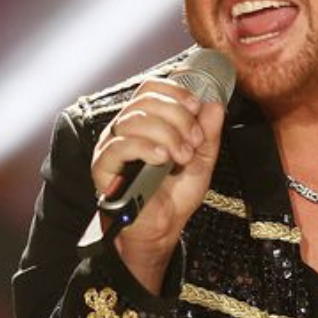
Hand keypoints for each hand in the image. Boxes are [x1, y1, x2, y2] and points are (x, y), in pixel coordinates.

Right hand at [91, 77, 225, 291]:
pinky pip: (119, 145)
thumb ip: (208, 132)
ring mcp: (111, 146)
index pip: (151, 88)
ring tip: (182, 156)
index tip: (196, 107)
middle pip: (146, 100)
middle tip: (194, 141)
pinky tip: (162, 158)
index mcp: (145, 121)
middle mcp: (125, 128)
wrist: (162, 229)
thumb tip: (214, 105)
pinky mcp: (103, 167)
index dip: (175, 92)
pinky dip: (145, 147)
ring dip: (167, 134)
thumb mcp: (201, 159)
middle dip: (178, 117)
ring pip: (135, 120)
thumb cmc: (175, 195)